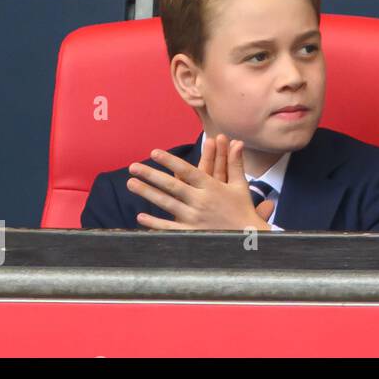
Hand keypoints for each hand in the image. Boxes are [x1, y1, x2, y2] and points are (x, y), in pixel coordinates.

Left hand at [127, 135, 273, 230]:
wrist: (247, 236)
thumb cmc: (243, 209)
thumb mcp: (240, 185)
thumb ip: (235, 163)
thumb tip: (237, 142)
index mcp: (212, 187)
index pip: (187, 171)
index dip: (170, 161)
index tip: (154, 153)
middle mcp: (200, 201)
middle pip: (171, 186)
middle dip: (151, 175)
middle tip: (134, 166)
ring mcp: (194, 218)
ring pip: (166, 203)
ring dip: (147, 193)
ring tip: (131, 183)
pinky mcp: (191, 232)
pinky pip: (169, 228)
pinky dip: (155, 223)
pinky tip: (141, 216)